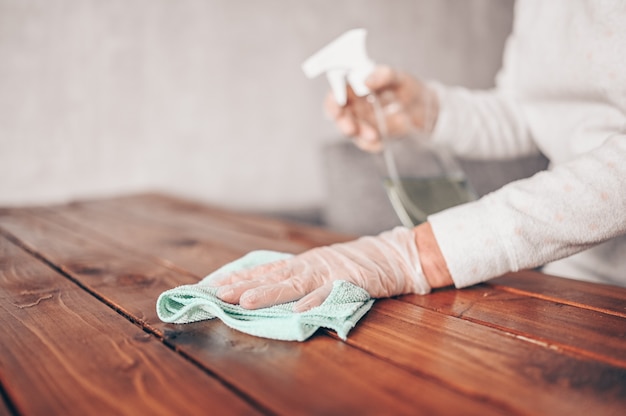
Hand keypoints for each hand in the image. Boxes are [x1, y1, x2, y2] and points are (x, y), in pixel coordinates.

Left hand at [211, 226, 430, 311]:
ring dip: (270, 293)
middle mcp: (311, 265)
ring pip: (295, 284)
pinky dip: (315, 301)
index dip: (242, 277)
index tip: (216, 284)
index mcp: (303, 264)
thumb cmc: (356, 264)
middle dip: (245, 285)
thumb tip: (271, 286)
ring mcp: (329, 272)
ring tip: (246, 302)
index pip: (267, 270)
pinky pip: (330, 293)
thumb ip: (301, 277)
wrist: (392, 255)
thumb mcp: (323, 267)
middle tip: (219, 294)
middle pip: (274, 276)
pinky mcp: (350, 281)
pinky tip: (298, 310)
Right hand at [325, 65, 438, 152]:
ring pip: (352, 130)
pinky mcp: (373, 135)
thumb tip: (366, 80)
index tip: (337, 106)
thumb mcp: (400, 77)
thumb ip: (384, 75)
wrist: (427, 108)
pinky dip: (371, 145)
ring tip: (373, 136)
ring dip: (359, 135)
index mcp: (357, 87)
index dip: (333, 99)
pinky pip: (366, 143)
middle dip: (342, 122)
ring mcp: (364, 121)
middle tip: (350, 128)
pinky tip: (380, 143)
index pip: (338, 92)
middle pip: (340, 115)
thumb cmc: (409, 88)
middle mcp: (356, 105)